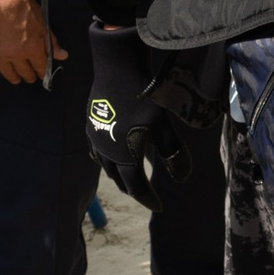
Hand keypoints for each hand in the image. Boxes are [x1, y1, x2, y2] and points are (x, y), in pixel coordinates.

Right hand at [0, 0, 65, 84]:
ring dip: (14, 77)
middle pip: (24, 73)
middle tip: (30, 77)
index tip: (42, 74)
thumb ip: (51, 41)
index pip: (40, 67)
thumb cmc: (21, 5)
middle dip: (29, 76)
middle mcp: (15, 54)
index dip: (43, 72)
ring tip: (16, 78)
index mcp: (32, 48)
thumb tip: (62, 56)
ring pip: (7, 73)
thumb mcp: (42, 21)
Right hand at [85, 23, 191, 209]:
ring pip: (105, 166)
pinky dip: (106, 160)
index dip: (148, 199)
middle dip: (133, 189)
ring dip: (118, 176)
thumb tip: (183, 178)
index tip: (159, 206)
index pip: (136, 188)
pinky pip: (97, 152)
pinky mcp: (90, 125)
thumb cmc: (144, 97)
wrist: (117, 68)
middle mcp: (105, 152)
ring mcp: (95, 138)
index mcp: (123, 157)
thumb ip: (173, 153)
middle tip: (146, 194)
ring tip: (129, 178)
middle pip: (119, 180)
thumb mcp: (163, 126)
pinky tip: (110, 156)